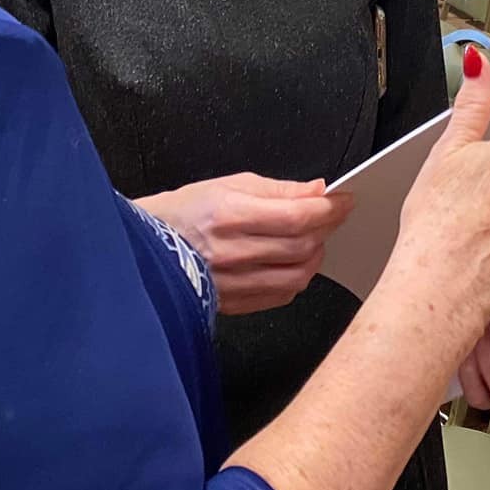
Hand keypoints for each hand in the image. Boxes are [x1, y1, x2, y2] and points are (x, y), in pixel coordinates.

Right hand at [139, 173, 352, 315]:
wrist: (145, 249)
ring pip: (296, 275)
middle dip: (326, 230)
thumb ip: (278, 190)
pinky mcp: (233, 304)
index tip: (344, 200)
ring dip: (314, 257)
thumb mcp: (228, 185)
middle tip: (330, 218)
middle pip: (302, 246)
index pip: (297, 215)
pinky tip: (293, 264)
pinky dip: (296, 279)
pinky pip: (280, 296)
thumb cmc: (183, 213)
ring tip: (312, 241)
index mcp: (230, 215)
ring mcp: (233, 283)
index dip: (329, 209)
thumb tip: (317, 190)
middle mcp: (232, 252)